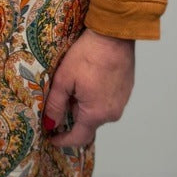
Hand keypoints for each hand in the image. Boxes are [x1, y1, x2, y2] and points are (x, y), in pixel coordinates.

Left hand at [41, 30, 134, 149]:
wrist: (114, 35)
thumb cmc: (89, 54)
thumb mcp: (64, 79)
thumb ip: (55, 105)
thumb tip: (50, 124)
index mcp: (95, 113)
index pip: (78, 138)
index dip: (62, 140)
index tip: (51, 137)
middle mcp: (112, 113)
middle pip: (87, 125)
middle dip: (72, 118)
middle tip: (59, 102)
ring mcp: (122, 102)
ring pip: (98, 113)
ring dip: (84, 106)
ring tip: (75, 86)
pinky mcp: (126, 91)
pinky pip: (107, 102)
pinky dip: (96, 98)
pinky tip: (89, 80)